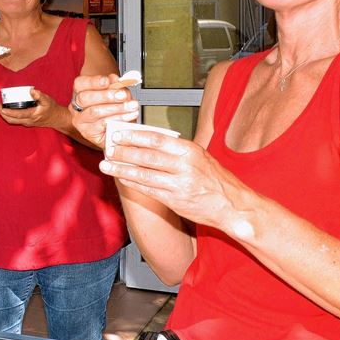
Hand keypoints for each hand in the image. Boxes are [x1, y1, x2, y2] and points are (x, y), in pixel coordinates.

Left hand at [0, 89, 60, 127]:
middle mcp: (28, 120)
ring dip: (5, 116)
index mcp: (32, 115)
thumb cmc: (51, 109)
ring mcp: (28, 123)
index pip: (18, 114)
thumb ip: (39, 95)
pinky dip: (10, 117)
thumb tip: (31, 91)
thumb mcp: (47, 100)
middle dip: (3, 114)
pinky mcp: (28, 122)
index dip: (8, 112)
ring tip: (1, 108)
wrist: (57, 118)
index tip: (2, 107)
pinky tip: (8, 111)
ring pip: (13, 122)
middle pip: (12, 120)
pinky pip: (16, 121)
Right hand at [70, 74, 139, 146]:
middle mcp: (76, 107)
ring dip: (117, 108)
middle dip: (106, 95)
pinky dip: (118, 119)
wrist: (113, 129)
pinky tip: (129, 116)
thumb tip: (115, 80)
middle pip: (85, 98)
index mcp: (79, 92)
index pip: (80, 83)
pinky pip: (103, 125)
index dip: (94, 81)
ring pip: (95, 112)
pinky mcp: (89, 133)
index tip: (108, 81)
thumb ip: (114, 86)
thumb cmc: (111, 107)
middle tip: (123, 95)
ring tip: (132, 106)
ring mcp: (81, 121)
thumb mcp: (114, 93)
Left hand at [101, 130, 246, 234]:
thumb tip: (148, 140)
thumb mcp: (200, 156)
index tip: (119, 134)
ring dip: (121, 169)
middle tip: (108, 148)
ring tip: (106, 165)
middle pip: (146, 156)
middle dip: (123, 152)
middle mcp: (184, 166)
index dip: (134, 136)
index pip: (156, 139)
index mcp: (190, 151)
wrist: (232, 206)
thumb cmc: (216, 179)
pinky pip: (148, 190)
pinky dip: (132, 184)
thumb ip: (177, 149)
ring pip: (143, 174)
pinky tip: (122, 179)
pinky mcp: (174, 201)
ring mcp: (178, 185)